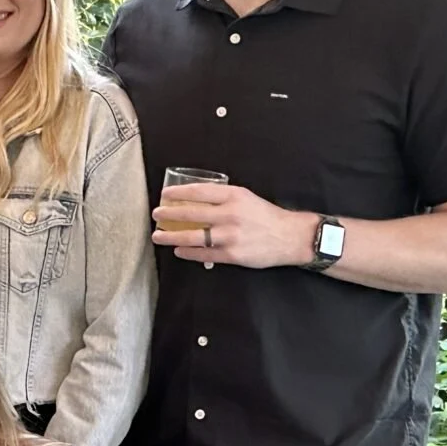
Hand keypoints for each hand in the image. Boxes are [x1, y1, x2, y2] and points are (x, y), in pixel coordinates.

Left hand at [153, 182, 317, 270]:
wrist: (289, 237)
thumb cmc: (266, 216)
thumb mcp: (246, 198)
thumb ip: (223, 198)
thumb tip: (194, 200)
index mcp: (234, 196)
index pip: (199, 192)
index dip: (178, 193)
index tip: (165, 195)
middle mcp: (230, 214)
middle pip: (191, 214)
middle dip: (169, 214)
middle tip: (157, 215)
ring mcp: (229, 236)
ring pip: (192, 236)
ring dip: (171, 237)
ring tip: (158, 236)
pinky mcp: (231, 254)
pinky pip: (203, 254)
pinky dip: (187, 253)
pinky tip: (178, 251)